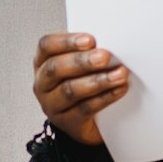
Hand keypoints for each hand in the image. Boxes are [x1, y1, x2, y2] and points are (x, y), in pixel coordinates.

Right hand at [33, 32, 128, 146]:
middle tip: (105, 56)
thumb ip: (87, 52)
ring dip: (97, 81)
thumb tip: (109, 41)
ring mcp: (52, 104)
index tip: (89, 39)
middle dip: (82, 61)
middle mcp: (43, 83)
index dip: (66, 42)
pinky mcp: (66, 122)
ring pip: (70, 90)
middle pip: (56, 68)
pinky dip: (104, 98)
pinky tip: (118, 90)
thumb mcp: (78, 66)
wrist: (85, 121)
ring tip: (119, 74)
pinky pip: (85, 109)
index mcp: (42, 62)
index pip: (46, 46)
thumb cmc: (81, 85)